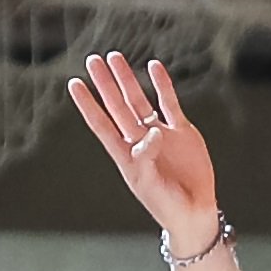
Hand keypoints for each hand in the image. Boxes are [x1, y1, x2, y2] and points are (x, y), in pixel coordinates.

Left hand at [68, 54, 221, 248]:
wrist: (195, 211)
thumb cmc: (167, 204)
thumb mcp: (151, 185)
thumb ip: (146, 158)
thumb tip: (152, 131)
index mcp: (126, 155)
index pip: (102, 124)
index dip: (88, 105)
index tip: (74, 83)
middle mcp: (139, 140)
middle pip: (117, 107)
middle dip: (105, 84)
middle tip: (93, 60)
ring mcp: (160, 134)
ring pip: (139, 101)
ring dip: (128, 81)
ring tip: (116, 58)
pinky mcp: (181, 132)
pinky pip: (170, 104)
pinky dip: (162, 86)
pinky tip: (154, 68)